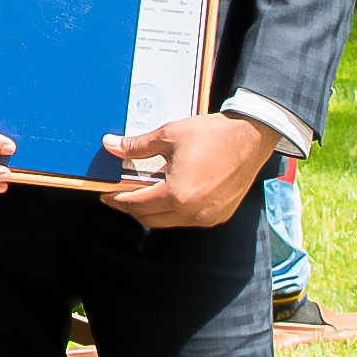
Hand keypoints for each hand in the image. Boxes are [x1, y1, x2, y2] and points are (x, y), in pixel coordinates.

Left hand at [100, 114, 278, 228]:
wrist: (250, 139)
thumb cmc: (211, 135)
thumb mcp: (168, 135)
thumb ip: (136, 146)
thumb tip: (109, 145)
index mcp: (176, 194)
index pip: (136, 205)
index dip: (117, 200)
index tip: (106, 194)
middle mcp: (192, 212)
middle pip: (149, 218)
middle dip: (131, 207)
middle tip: (119, 195)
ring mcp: (207, 217)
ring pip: (168, 221)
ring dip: (152, 210)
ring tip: (142, 192)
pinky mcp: (219, 215)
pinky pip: (187, 219)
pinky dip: (173, 211)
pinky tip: (169, 194)